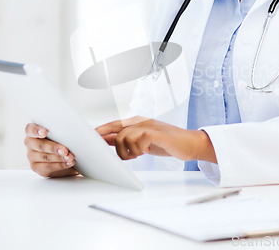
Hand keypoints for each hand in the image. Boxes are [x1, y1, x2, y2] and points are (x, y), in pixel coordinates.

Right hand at [24, 123, 77, 177]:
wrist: (63, 154)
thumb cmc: (60, 138)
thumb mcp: (59, 132)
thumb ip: (60, 130)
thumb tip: (70, 129)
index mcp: (33, 131)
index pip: (30, 129)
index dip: (37, 131)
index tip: (45, 132)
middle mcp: (30, 143)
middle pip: (40, 145)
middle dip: (53, 148)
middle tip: (65, 151)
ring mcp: (31, 156)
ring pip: (45, 157)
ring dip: (59, 158)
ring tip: (70, 157)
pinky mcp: (36, 167)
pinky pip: (48, 167)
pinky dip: (60, 165)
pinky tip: (68, 163)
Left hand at [96, 116, 216, 162]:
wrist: (189, 144)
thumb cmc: (166, 142)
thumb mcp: (143, 141)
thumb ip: (127, 140)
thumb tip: (107, 142)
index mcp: (136, 122)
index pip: (113, 124)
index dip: (100, 131)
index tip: (89, 138)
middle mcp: (141, 121)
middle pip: (116, 132)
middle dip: (115, 147)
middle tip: (126, 156)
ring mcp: (148, 126)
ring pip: (124, 138)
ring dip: (129, 151)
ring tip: (139, 155)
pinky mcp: (155, 133)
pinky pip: (138, 141)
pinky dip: (139, 150)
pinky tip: (146, 151)